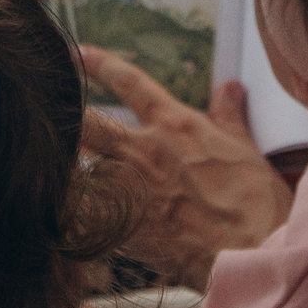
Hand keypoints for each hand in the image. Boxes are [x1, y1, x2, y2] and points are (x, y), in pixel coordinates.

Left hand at [79, 44, 293, 290]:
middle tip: (51, 115)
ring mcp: (129, 188)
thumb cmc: (256, 206)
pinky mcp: (120, 226)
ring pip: (80, 169)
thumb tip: (229, 88)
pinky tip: (73, 220)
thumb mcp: (248, 151)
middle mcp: (145, 150)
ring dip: (75, 172)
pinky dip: (78, 215)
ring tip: (63, 174)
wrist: (251, 255)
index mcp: (176, 125)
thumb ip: (229, 117)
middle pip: (87, 123)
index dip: (99, 63)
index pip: (130, 82)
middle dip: (68, 118)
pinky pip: (83, 214)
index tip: (77, 52)